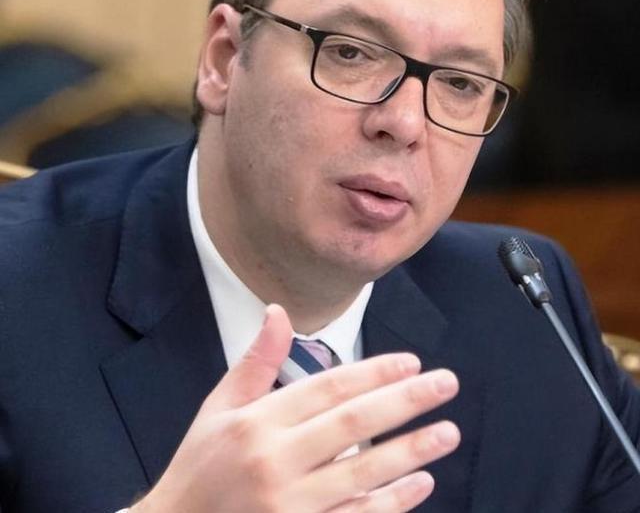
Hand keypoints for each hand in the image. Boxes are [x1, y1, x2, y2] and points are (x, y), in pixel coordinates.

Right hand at [131, 304, 459, 512]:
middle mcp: (274, 461)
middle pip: (353, 424)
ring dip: (411, 450)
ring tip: (448, 432)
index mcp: (256, 422)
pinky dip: (391, 502)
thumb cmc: (200, 467)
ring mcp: (289, 505)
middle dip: (405, 401)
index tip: (411, 363)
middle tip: (446, 384)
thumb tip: (277, 311)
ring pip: (363, 473)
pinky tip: (421, 482)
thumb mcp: (219, 408)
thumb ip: (255, 361)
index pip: (327, 388)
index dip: (373, 373)